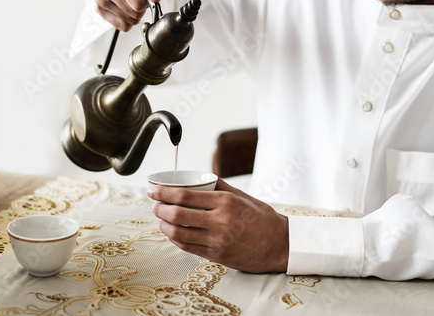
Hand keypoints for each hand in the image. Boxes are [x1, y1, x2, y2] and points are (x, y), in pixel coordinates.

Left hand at [147, 178, 288, 272]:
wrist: (280, 244)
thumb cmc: (262, 218)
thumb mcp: (242, 196)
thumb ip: (219, 186)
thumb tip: (197, 178)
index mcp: (225, 202)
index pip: (185, 196)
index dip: (163, 193)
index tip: (153, 190)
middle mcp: (220, 221)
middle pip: (177, 214)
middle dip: (159, 208)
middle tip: (153, 203)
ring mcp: (217, 241)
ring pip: (178, 233)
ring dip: (163, 225)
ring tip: (160, 217)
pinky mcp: (217, 256)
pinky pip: (188, 247)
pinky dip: (175, 239)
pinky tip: (172, 232)